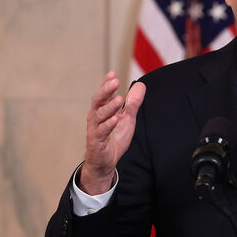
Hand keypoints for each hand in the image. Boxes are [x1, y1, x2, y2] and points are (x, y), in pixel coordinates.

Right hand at [79, 72, 145, 194]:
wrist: (105, 162)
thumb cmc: (114, 138)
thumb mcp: (127, 119)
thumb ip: (133, 104)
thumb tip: (141, 85)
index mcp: (102, 110)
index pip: (104, 94)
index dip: (106, 84)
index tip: (112, 74)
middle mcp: (96, 117)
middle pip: (98, 100)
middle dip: (106, 90)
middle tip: (115, 81)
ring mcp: (95, 129)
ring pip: (99, 115)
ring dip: (109, 106)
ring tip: (119, 99)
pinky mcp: (96, 142)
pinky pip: (101, 132)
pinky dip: (108, 125)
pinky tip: (115, 119)